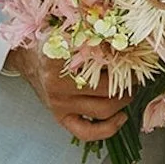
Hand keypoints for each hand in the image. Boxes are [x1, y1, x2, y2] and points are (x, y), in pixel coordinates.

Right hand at [4, 45, 131, 141]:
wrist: (28, 58)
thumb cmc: (51, 42)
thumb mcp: (69, 31)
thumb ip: (93, 33)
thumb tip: (125, 38)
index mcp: (60, 57)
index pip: (102, 60)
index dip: (124, 59)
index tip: (135, 55)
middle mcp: (58, 83)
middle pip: (107, 89)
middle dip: (128, 83)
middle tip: (136, 75)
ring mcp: (59, 103)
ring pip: (103, 109)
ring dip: (123, 102)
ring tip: (131, 91)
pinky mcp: (60, 117)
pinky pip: (86, 132)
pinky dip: (107, 129)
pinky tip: (121, 118)